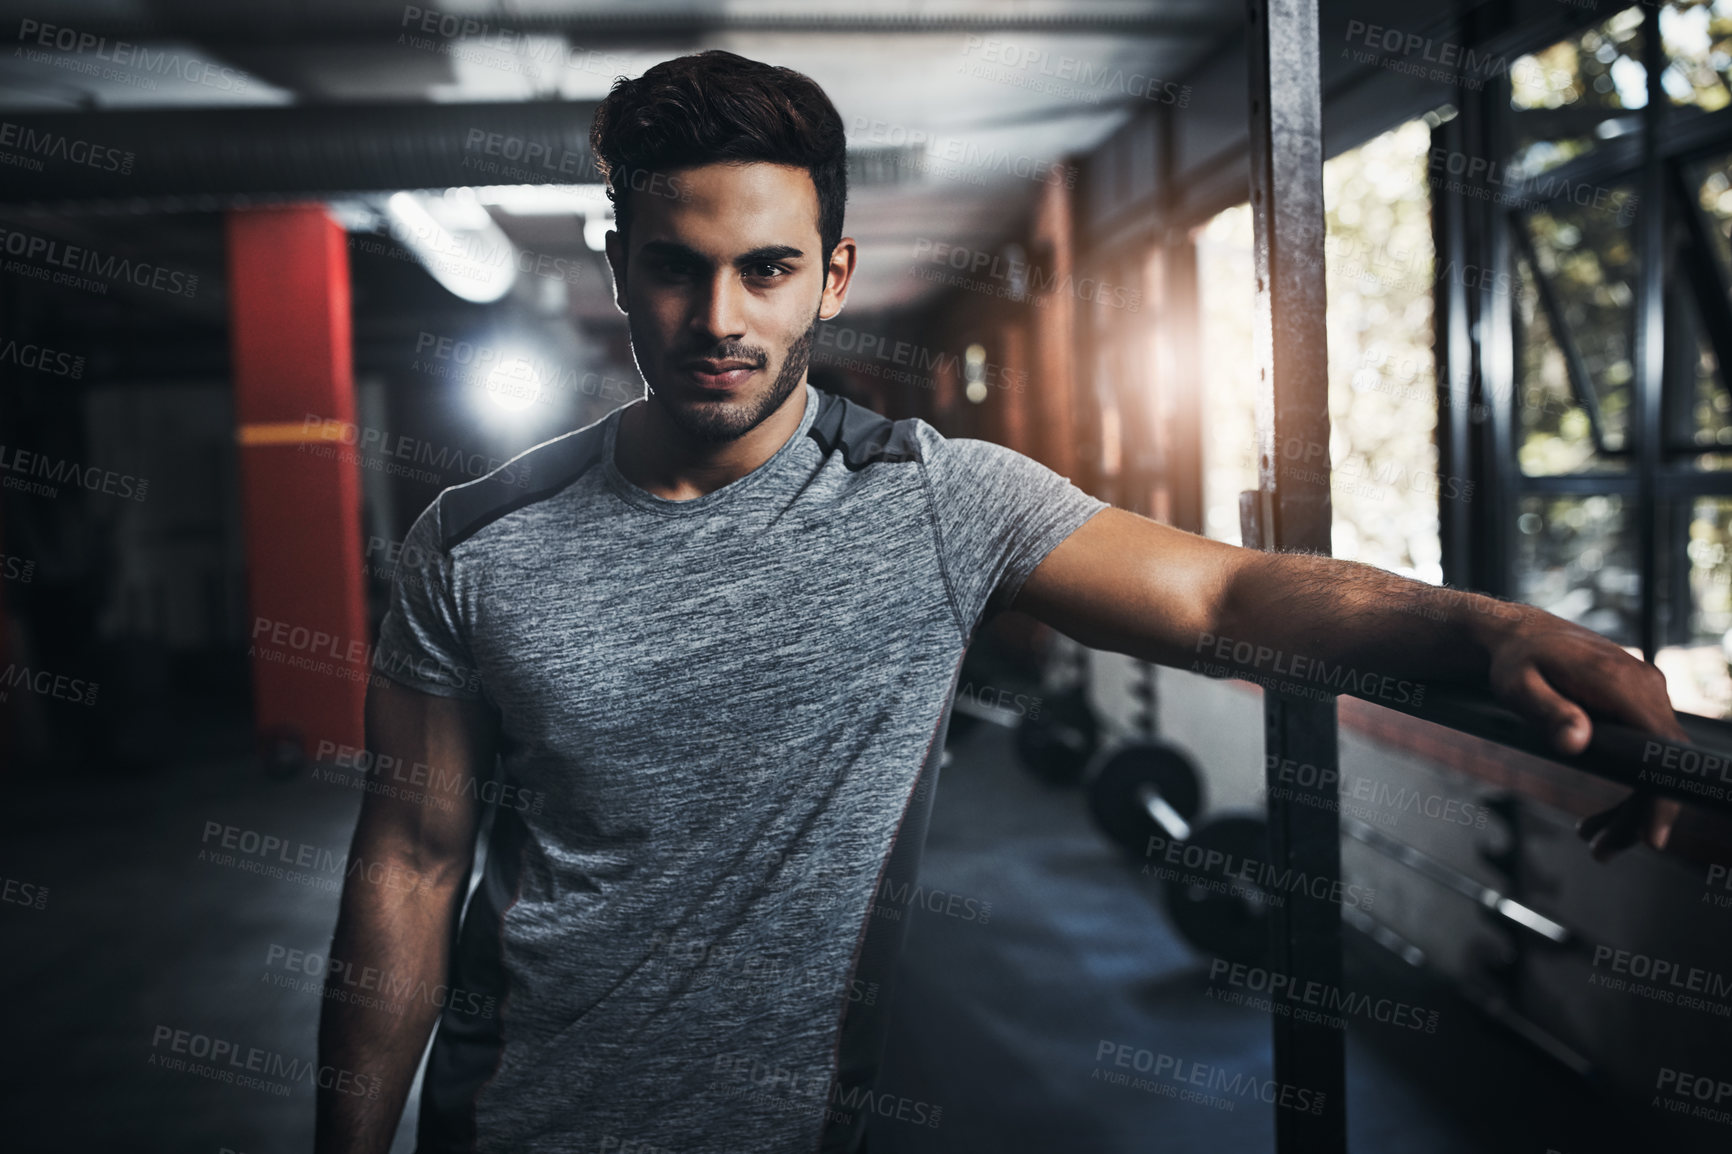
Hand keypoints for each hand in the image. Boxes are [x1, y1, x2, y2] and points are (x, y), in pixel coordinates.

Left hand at [1484, 614, 1686, 859]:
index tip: (1652, 838)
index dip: (1661, 797)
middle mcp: (1645, 687)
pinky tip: (1593, 818)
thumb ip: (1547, 712)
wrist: (1517, 634)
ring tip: (1592, 843)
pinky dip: (1624, 785)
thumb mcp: (1517, 685)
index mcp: (1622, 683)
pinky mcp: (1636, 703)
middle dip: (1636, 816)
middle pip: (1660, 765)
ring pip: (1652, 763)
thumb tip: (1576, 744)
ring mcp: (1645, 694)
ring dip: (1628, 807)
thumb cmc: (1513, 659)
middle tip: (1601, 854)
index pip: (1661, 749)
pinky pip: (1642, 752)